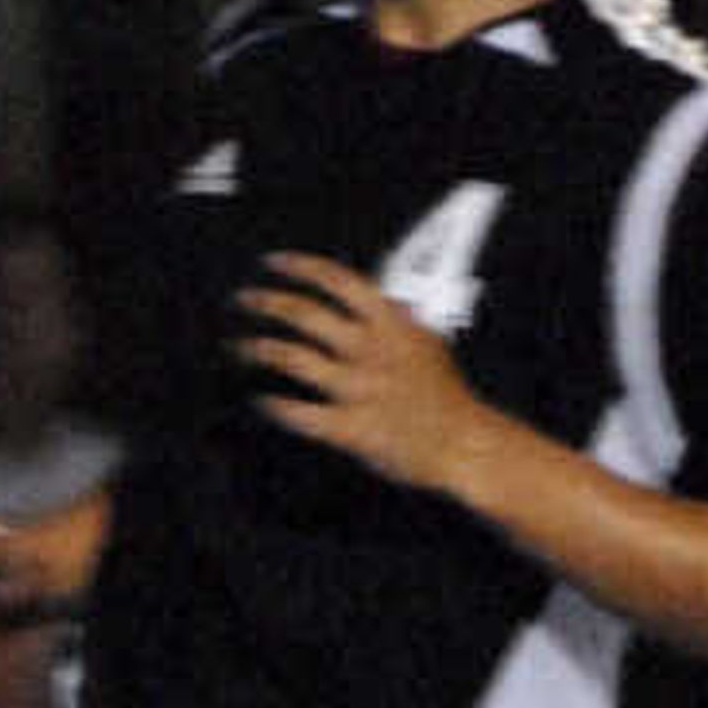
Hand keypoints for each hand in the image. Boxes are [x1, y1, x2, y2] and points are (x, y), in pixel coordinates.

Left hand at [230, 250, 489, 493]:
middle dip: (267, 302)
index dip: (301, 267)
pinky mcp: (351, 427)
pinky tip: (263, 401)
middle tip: (244, 299)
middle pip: (305, 314)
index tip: (274, 262)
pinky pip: (300, 413)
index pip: (339, 280)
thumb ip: (395, 319)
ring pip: (293, 358)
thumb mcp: (425, 342)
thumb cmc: (445, 397)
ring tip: (240, 347)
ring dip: (259, 349)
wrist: (467, 445)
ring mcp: (359, 389)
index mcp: (392, 325)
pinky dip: (276, 406)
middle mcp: (371, 351)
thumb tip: (372, 297)